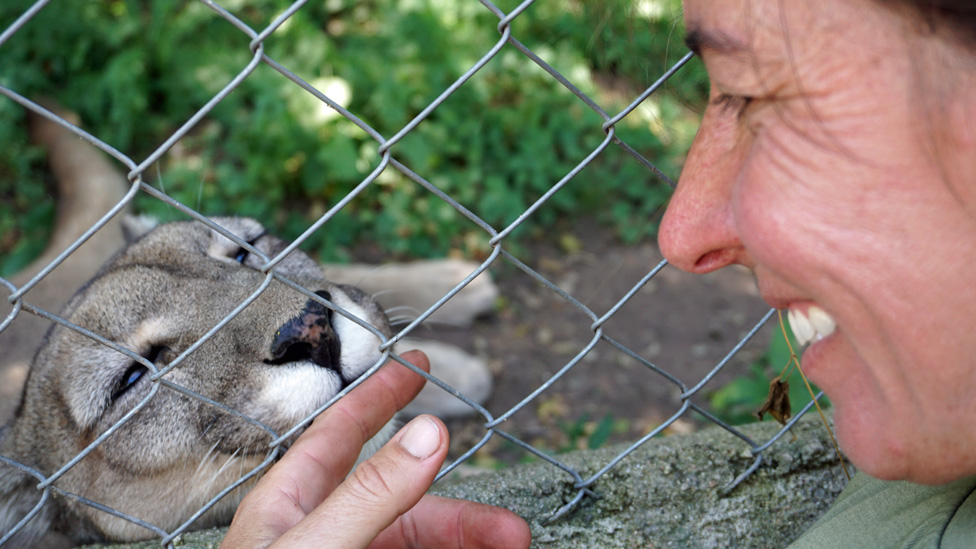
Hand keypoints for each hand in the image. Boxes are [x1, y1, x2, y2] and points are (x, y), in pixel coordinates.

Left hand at [221, 350, 530, 547]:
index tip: (418, 363)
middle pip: (404, 502)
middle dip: (461, 514)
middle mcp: (322, 530)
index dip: (380, 393)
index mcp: (293, 502)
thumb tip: (428, 432)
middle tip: (513, 536)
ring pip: (417, 544)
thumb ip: (371, 493)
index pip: (343, 430)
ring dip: (463, 546)